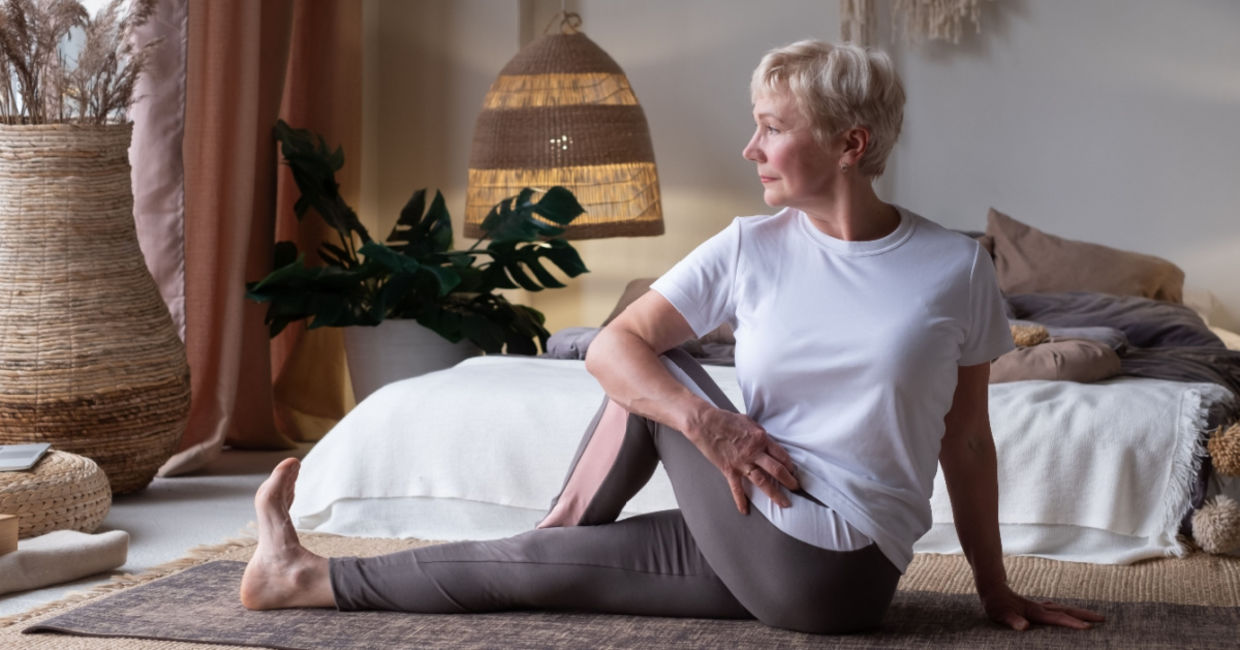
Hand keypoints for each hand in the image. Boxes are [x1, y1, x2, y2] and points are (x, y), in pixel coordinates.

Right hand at [688, 407, 799, 513]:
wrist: (705, 423)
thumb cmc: (725, 419)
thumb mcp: (748, 421)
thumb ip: (759, 432)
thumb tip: (765, 440)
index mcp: (761, 439)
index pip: (781, 455)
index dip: (790, 465)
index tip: (793, 471)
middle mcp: (754, 452)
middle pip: (777, 470)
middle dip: (789, 481)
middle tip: (796, 489)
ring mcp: (742, 463)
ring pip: (762, 481)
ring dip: (775, 493)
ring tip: (783, 503)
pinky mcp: (729, 469)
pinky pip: (737, 488)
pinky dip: (740, 500)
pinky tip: (744, 510)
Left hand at [981, 583, 1104, 630]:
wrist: (992, 587)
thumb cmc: (995, 604)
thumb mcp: (1000, 615)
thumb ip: (1013, 621)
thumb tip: (1024, 627)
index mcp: (1034, 612)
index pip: (1057, 619)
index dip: (1072, 623)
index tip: (1087, 627)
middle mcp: (1041, 608)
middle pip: (1067, 611)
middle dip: (1084, 615)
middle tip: (1103, 619)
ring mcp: (1040, 606)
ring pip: (1064, 608)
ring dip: (1079, 612)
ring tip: (1095, 616)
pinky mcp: (1037, 606)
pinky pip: (1057, 609)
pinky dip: (1067, 611)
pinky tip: (1069, 613)